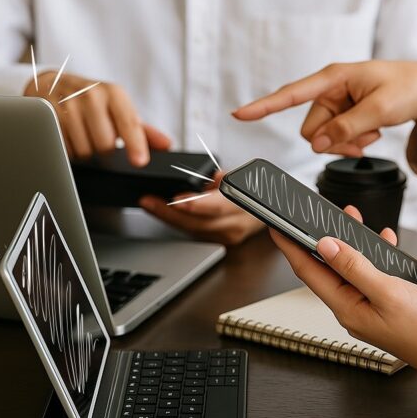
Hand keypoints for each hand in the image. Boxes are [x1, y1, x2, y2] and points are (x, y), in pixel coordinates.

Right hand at [25, 71, 170, 165]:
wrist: (50, 83)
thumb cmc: (91, 100)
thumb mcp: (118, 108)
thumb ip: (142, 129)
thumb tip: (166, 145)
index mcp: (113, 93)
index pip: (128, 123)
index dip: (135, 144)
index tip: (139, 161)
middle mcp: (89, 95)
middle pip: (105, 144)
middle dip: (104, 151)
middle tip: (99, 140)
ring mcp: (65, 104)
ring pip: (83, 150)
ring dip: (85, 152)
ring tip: (82, 137)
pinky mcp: (44, 115)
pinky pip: (62, 149)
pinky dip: (67, 150)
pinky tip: (67, 137)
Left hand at [140, 172, 264, 244]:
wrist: (267, 207)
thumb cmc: (252, 188)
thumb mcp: (236, 174)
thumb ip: (214, 178)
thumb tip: (192, 178)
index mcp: (244, 202)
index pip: (219, 205)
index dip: (196, 204)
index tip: (176, 199)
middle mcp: (237, 223)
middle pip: (200, 223)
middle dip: (170, 212)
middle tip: (148, 201)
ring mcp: (230, 236)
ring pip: (194, 230)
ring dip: (168, 218)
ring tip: (149, 204)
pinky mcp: (222, 242)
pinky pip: (195, 233)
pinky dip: (177, 223)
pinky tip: (163, 213)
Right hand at [232, 61, 416, 156]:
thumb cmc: (408, 88)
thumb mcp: (381, 110)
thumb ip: (348, 128)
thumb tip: (319, 144)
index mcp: (334, 78)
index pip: (292, 94)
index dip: (264, 106)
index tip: (239, 114)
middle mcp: (331, 89)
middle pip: (312, 129)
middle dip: (335, 140)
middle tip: (365, 136)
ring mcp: (338, 103)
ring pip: (325, 138)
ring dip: (347, 142)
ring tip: (372, 131)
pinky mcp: (346, 114)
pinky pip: (337, 139)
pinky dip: (355, 142)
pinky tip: (372, 133)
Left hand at [269, 206, 416, 381]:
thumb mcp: (388, 291)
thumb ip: (355, 267)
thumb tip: (325, 245)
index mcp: (346, 308)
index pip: (308, 272)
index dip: (291, 247)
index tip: (277, 226)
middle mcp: (351, 308)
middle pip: (326, 267)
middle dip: (322, 238)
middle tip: (319, 213)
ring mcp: (367, 307)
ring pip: (349, 268)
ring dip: (350, 244)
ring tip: (352, 219)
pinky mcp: (383, 304)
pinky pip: (370, 275)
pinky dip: (375, 256)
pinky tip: (385, 243)